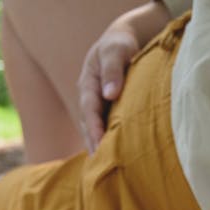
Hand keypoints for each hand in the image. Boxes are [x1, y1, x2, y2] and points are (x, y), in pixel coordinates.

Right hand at [78, 0, 169, 152]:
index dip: (93, 127)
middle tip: (100, 163)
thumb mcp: (116, 51)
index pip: (89, 109)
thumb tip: (110, 94)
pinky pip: (103, 128)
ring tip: (105, 167)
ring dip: (98, 146)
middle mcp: (88, 97)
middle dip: (93, 143)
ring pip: (93, 129)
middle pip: (87, 124)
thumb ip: (114, 70)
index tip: (99, 143)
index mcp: (87, 83)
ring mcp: (95, 105)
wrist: (122, 42)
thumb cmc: (120, 45)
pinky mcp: (104, 111)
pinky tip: (113, 157)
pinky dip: (105, 142)